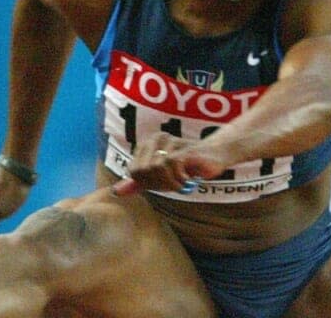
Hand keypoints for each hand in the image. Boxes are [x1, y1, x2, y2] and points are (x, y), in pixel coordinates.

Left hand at [110, 134, 229, 196]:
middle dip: (158, 183)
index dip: (148, 182)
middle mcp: (156, 139)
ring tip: (181, 180)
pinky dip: (178, 178)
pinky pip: (170, 165)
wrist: (214, 156)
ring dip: (170, 182)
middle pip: (143, 171)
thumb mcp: (159, 177)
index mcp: (146, 144)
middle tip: (174, 182)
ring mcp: (170, 142)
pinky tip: (187, 178)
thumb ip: (138, 183)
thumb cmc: (186, 166)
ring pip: (156, 168)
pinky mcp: (183, 148)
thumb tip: (115, 192)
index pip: (134, 171)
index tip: (164, 182)